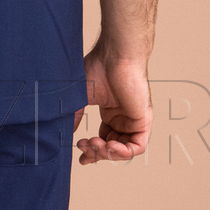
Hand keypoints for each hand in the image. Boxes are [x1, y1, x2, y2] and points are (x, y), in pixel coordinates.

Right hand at [73, 47, 151, 164]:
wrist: (115, 55)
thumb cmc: (99, 68)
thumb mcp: (81, 97)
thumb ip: (75, 116)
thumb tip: (66, 134)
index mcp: (111, 112)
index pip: (104, 140)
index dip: (92, 150)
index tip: (80, 154)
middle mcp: (123, 118)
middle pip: (112, 148)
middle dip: (97, 152)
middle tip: (83, 148)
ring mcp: (134, 120)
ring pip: (124, 150)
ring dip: (108, 153)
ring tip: (94, 144)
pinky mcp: (144, 120)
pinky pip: (137, 147)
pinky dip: (123, 152)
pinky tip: (109, 145)